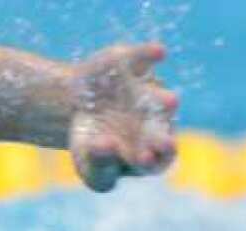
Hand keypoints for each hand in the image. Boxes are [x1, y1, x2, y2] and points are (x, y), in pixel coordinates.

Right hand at [69, 43, 178, 191]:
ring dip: (163, 99)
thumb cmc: (88, 143)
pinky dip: (149, 54)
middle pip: (163, 132)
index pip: (158, 160)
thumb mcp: (87, 163)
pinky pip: (144, 58)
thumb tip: (107, 145)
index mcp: (150, 152)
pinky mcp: (135, 65)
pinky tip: (159, 52)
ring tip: (170, 102)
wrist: (75, 106)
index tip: (143, 160)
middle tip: (165, 143)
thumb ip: (99, 162)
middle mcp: (156, 122)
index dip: (151, 161)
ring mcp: (148, 93)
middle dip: (162, 138)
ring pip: (160, 97)